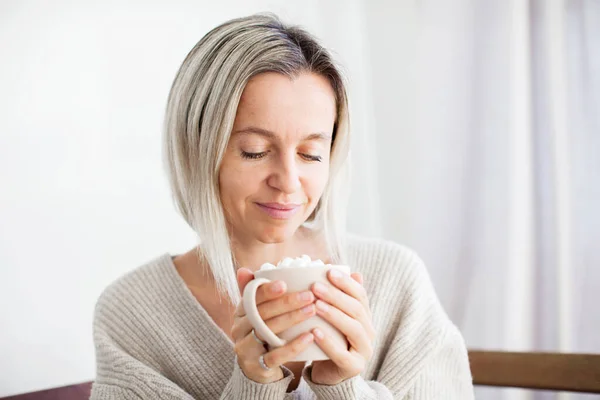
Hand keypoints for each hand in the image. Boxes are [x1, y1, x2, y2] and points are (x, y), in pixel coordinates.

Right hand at [231, 268, 316, 383]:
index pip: (251, 298)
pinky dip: (293, 346)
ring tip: (312, 310)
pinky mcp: (258, 366)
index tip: (285, 283)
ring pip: (268, 332)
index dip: (267, 290)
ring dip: (292, 319)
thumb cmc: (261, 332)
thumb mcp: (256, 312)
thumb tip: (244, 269)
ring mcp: (246, 349)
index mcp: (239, 312)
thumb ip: (254, 292)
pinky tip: (309, 336)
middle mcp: (239, 329)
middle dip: (286, 303)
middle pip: (262, 313)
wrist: (255, 369)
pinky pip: (276, 356)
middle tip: (309, 295)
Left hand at [309, 271, 374, 384]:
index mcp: (365, 317)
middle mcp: (369, 332)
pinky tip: (314, 332)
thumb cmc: (330, 339)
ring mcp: (364, 351)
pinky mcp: (353, 367)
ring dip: (334, 315)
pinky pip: (342, 354)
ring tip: (316, 305)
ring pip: (353, 329)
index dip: (346, 282)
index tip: (328, 271)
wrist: (329, 373)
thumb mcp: (333, 316)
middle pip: (356, 309)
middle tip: (316, 286)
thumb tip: (351, 271)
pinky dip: (328, 342)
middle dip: (336, 296)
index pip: (360, 295)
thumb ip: (338, 297)